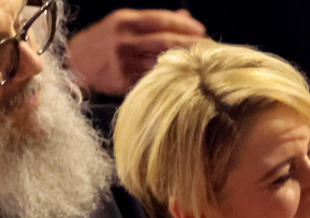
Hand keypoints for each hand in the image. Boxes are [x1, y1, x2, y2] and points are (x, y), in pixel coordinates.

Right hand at [67, 9, 205, 95]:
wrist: (74, 62)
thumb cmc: (105, 40)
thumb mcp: (125, 23)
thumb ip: (154, 20)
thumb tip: (186, 16)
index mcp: (124, 21)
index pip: (161, 20)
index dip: (184, 25)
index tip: (202, 30)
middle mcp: (124, 40)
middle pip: (165, 41)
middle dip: (190, 44)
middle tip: (209, 48)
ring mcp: (123, 62)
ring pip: (161, 61)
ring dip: (184, 62)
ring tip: (201, 63)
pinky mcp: (123, 81)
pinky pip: (152, 78)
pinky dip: (170, 77)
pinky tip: (184, 78)